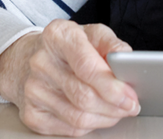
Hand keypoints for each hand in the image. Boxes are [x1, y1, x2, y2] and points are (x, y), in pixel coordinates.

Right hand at [0, 21, 139, 136]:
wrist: (31, 58)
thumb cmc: (69, 46)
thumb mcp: (93, 34)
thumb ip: (112, 45)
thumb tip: (126, 61)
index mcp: (58, 36)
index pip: (88, 67)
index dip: (113, 87)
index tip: (131, 96)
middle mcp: (41, 62)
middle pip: (84, 96)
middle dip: (114, 106)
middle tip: (131, 106)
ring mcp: (33, 89)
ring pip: (78, 117)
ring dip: (105, 118)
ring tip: (118, 111)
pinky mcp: (31, 113)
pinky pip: (68, 129)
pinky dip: (90, 126)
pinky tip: (98, 115)